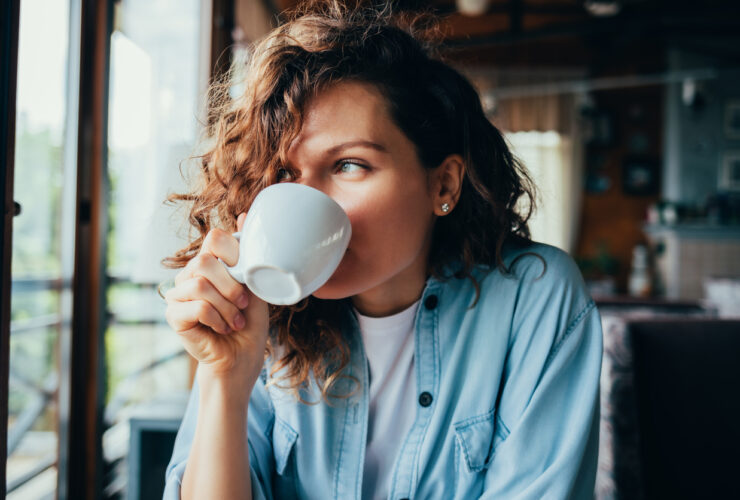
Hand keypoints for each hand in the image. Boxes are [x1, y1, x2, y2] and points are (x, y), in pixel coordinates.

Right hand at [165, 213, 268, 385]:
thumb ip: (248, 254)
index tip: (247, 278)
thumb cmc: (250, 322)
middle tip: (243, 305)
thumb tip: (244, 215)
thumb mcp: (256, 284)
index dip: (234, 255)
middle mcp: (190, 274)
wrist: (242, 357)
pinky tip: (223, 328)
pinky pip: (195, 306)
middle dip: (232, 285)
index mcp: (210, 263)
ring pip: (200, 284)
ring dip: (226, 306)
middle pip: (205, 260)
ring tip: (235, 321)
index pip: (215, 238)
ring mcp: (178, 293)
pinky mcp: (173, 315)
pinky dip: (217, 318)